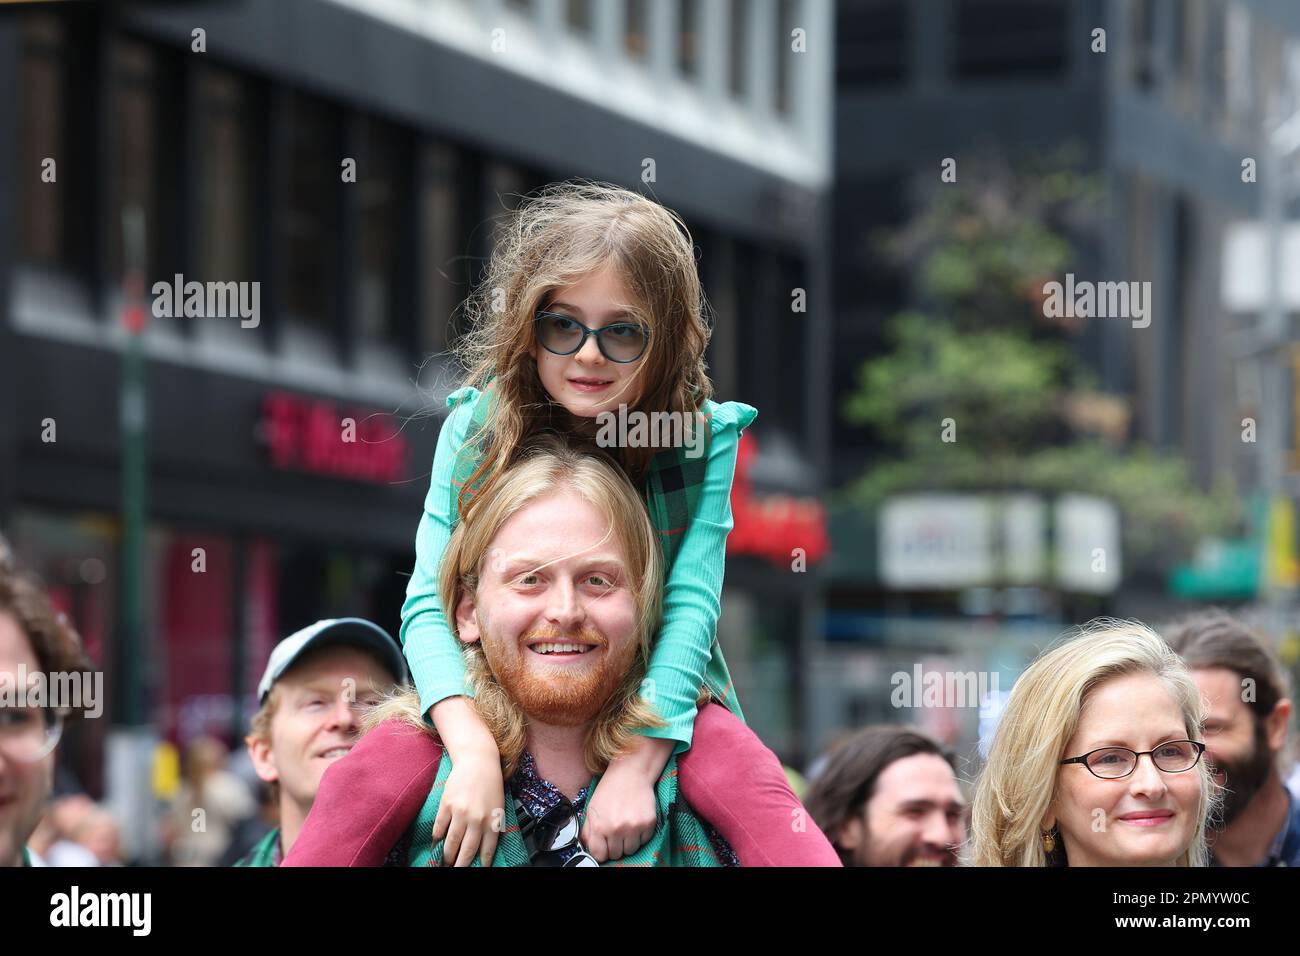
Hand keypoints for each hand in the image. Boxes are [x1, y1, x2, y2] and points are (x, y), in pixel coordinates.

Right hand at [432, 748, 504, 866]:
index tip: (477, 869)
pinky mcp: (447, 804)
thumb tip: (484, 847)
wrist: (478, 760)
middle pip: (467, 850)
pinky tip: (436, 843)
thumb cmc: (490, 783)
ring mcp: (460, 812)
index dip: (481, 863)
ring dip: (447, 855)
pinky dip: (437, 838)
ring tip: (445, 861)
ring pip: (451, 842)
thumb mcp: (498, 805)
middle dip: (460, 864)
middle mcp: (477, 819)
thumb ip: (492, 825)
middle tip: (456, 869)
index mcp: (492, 819)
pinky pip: (439, 827)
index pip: (486, 850)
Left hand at [580, 737, 672, 860]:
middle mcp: (616, 829)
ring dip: (628, 841)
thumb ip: (588, 831)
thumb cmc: (610, 790)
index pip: (599, 855)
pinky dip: (640, 834)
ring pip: (631, 850)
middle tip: (616, 830)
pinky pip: (644, 841)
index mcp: (599, 826)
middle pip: (616, 854)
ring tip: (626, 825)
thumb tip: (589, 848)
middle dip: (615, 845)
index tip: (604, 844)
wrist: (630, 773)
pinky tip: (636, 820)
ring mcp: (634, 827)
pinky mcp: (649, 823)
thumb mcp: (592, 809)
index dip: (602, 850)